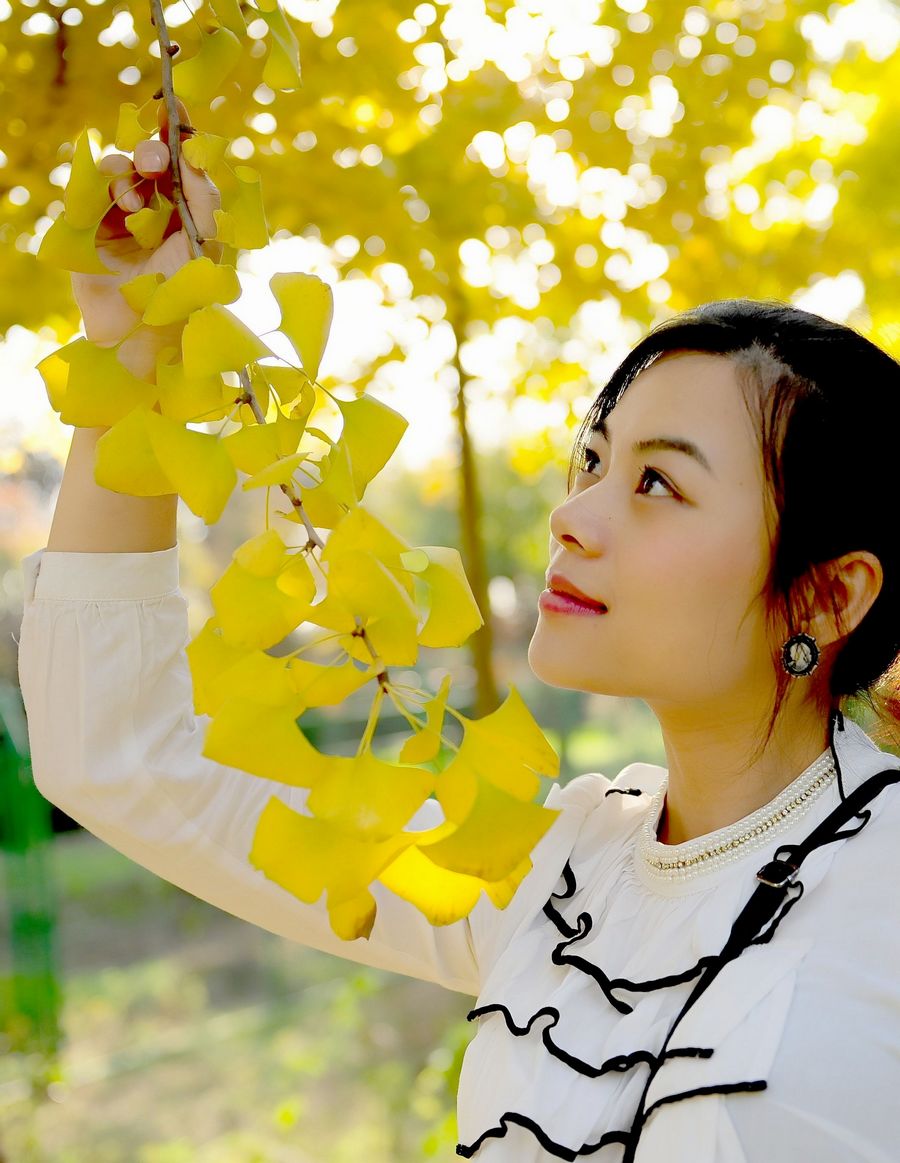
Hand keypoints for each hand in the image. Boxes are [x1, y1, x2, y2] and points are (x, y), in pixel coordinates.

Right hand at [71, 96, 222, 379]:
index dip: (177, 131)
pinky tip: (114, 205)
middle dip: (151, 150)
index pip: (182, 161)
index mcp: (187, 211)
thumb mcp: (205, 242)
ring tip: (132, 201)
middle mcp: (155, 209)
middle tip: (153, 159)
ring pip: (117, 169)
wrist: (143, 331)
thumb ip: (204, 196)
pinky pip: (87, 188)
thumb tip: (194, 153)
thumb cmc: (184, 293)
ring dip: (125, 172)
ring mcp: (119, 217)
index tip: (175, 107)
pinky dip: (98, 185)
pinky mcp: (89, 228)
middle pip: (148, 158)